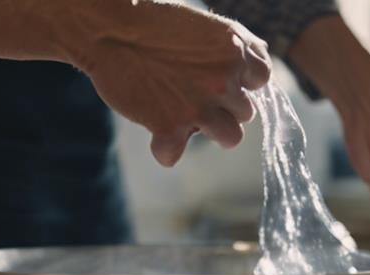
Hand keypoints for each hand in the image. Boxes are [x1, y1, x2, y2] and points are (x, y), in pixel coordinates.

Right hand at [0, 0, 271, 166]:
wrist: (108, 29)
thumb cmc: (155, 24)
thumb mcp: (208, 26)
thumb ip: (239, 47)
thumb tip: (261, 66)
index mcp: (236, 53)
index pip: (261, 81)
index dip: (239, 82)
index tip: (215, 77)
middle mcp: (224, 82)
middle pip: (246, 112)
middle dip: (222, 106)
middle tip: (191, 91)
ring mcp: (199, 108)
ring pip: (230, 137)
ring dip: (208, 129)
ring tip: (182, 114)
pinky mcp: (170, 128)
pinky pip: (173, 155)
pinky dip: (164, 149)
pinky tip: (155, 134)